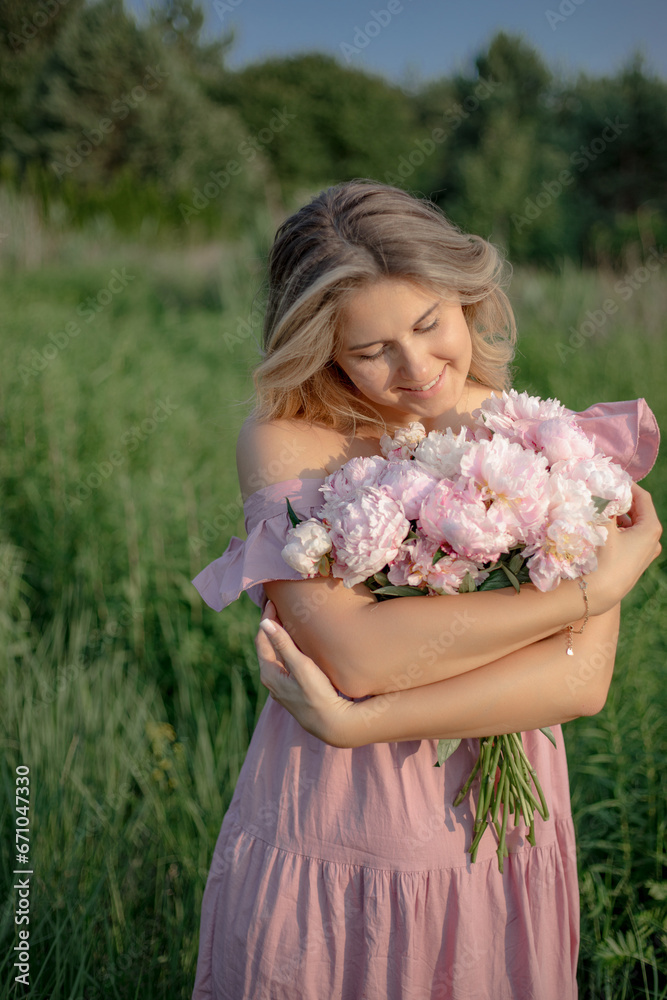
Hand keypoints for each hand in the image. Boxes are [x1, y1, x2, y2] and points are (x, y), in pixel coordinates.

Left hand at [255, 601, 358, 747]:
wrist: (331, 723)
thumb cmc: (316, 694)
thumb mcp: (300, 666)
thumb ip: (283, 644)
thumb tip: (264, 622)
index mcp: (269, 672)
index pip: (262, 638)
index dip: (266, 618)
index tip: (272, 601)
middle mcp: (271, 680)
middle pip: (267, 646)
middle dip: (271, 626)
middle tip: (278, 605)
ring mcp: (281, 686)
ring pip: (276, 655)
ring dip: (280, 637)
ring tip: (287, 619)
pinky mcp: (293, 690)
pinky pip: (285, 663)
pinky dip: (287, 649)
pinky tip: (297, 644)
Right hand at [588, 483, 661, 611]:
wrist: (597, 593)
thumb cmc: (602, 557)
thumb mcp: (603, 526)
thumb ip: (605, 503)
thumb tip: (601, 485)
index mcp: (651, 528)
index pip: (642, 497)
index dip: (626, 486)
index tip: (610, 479)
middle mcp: (654, 540)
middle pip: (639, 511)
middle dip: (621, 501)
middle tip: (602, 493)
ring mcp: (646, 552)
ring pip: (633, 525)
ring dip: (619, 516)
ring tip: (600, 511)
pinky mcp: (637, 561)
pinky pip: (630, 538)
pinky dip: (619, 530)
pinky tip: (603, 530)